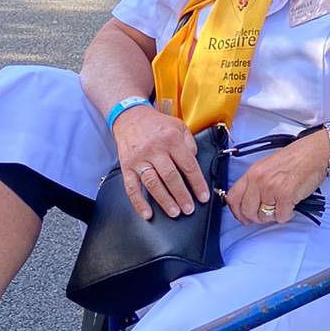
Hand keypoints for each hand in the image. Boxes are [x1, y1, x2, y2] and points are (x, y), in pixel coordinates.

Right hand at [113, 105, 209, 219]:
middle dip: (182, 195)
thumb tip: (194, 163)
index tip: (203, 196)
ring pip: (152, 183)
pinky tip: (147, 214)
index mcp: (171, 139)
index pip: (188, 165)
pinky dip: (138, 202)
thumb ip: (189, 144)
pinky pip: (131, 187)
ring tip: (174, 212)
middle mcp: (155, 149)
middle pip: (171, 176)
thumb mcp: (179, 126)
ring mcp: (139, 159)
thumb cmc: (157, 124)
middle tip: (189, 209)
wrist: (130, 117)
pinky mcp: (126, 166)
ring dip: (164, 200)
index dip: (197, 183)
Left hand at [225, 133, 328, 226]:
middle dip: (257, 217)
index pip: (233, 198)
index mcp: (252, 172)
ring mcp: (272, 188)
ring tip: (281, 206)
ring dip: (273, 216)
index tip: (243, 217)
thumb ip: (254, 183)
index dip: (237, 212)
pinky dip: (287, 214)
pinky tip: (291, 205)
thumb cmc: (294, 158)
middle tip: (266, 214)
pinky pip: (281, 216)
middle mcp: (259, 180)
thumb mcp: (266, 166)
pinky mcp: (286, 195)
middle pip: (248, 211)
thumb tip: (248, 203)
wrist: (314, 153)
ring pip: (264, 216)